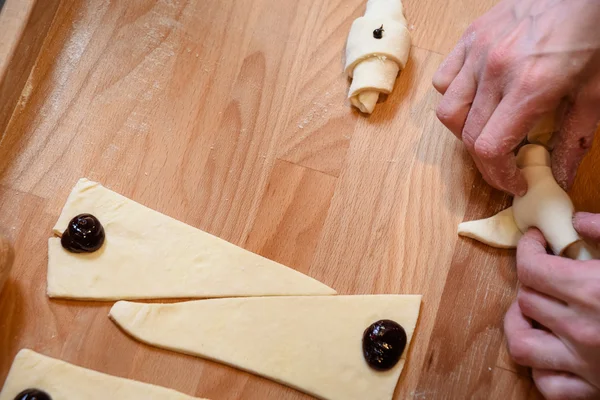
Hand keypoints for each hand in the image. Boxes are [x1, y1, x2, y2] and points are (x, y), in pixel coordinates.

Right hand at [433, 0, 599, 194]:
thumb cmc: (594, 33)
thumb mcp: (596, 91)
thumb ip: (574, 137)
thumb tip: (560, 176)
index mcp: (530, 85)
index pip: (489, 147)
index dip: (498, 175)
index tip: (515, 182)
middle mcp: (496, 70)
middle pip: (468, 135)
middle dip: (486, 162)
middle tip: (507, 165)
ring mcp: (478, 52)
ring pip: (448, 110)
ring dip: (464, 132)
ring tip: (487, 131)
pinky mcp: (471, 37)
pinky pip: (444, 79)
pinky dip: (454, 97)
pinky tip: (476, 98)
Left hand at [504, 212, 599, 398]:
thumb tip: (578, 220)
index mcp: (592, 292)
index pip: (531, 268)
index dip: (526, 248)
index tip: (535, 239)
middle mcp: (582, 330)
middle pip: (526, 300)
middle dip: (528, 280)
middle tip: (542, 270)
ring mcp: (586, 364)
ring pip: (522, 345)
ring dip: (519, 324)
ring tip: (531, 310)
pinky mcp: (596, 390)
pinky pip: (549, 386)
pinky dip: (541, 369)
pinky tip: (552, 350)